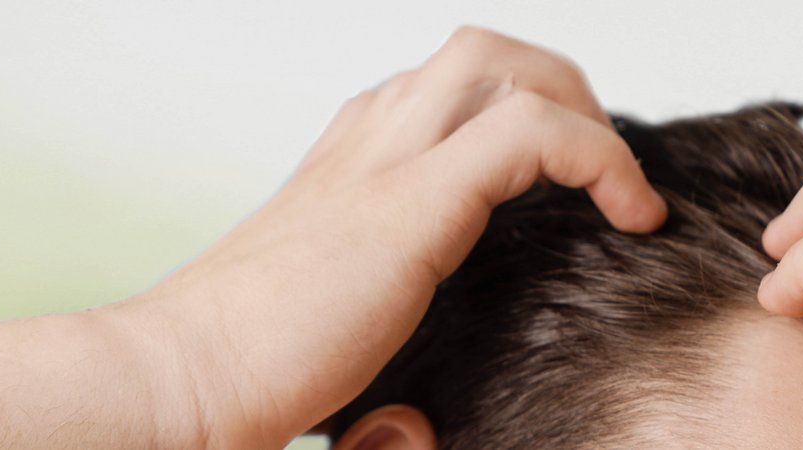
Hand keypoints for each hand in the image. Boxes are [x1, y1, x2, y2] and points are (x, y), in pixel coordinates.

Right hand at [99, 27, 665, 447]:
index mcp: (340, 171)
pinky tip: (631, 217)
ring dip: (579, 109)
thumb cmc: (234, 384)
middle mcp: (359, 149)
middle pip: (475, 55)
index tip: (564, 194)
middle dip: (558, 91)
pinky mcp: (409, 207)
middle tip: (598, 175)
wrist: (170, 385)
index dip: (514, 120)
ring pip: (500, 64)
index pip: (435, 97)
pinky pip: (534, 133)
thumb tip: (405, 438)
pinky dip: (601, 158)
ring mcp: (380, 166)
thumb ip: (373, 375)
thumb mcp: (321, 352)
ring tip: (617, 188)